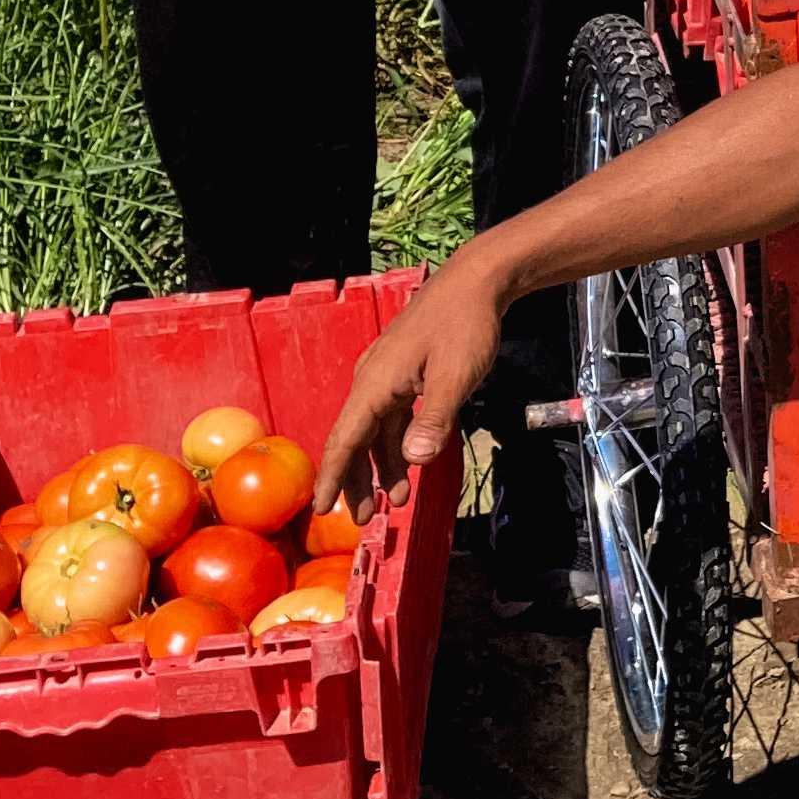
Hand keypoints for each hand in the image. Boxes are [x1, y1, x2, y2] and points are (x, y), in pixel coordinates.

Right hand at [311, 253, 505, 516]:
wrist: (477, 280)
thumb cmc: (465, 324)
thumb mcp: (455, 377)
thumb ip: (434, 420)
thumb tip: (412, 462)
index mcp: (375, 383)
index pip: (345, 439)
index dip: (333, 477)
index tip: (321, 509)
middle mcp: (372, 380)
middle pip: (355, 439)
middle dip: (356, 480)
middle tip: (363, 518)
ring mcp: (387, 375)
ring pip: (375, 429)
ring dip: (382, 464)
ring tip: (396, 498)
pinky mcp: (404, 371)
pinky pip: (392, 415)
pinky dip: (396, 441)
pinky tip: (408, 461)